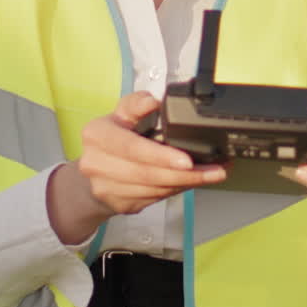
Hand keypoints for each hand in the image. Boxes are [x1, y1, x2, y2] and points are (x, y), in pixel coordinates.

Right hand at [47, 91, 226, 244]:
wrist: (94, 170)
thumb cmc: (114, 135)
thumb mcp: (122, 112)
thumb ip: (136, 103)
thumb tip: (151, 102)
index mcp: (97, 134)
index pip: (132, 147)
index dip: (161, 156)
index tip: (187, 161)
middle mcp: (96, 163)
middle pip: (146, 173)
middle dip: (184, 174)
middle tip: (213, 171)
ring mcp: (105, 188)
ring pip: (152, 189)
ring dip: (185, 184)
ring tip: (210, 175)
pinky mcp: (118, 204)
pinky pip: (153, 198)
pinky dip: (175, 190)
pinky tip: (190, 182)